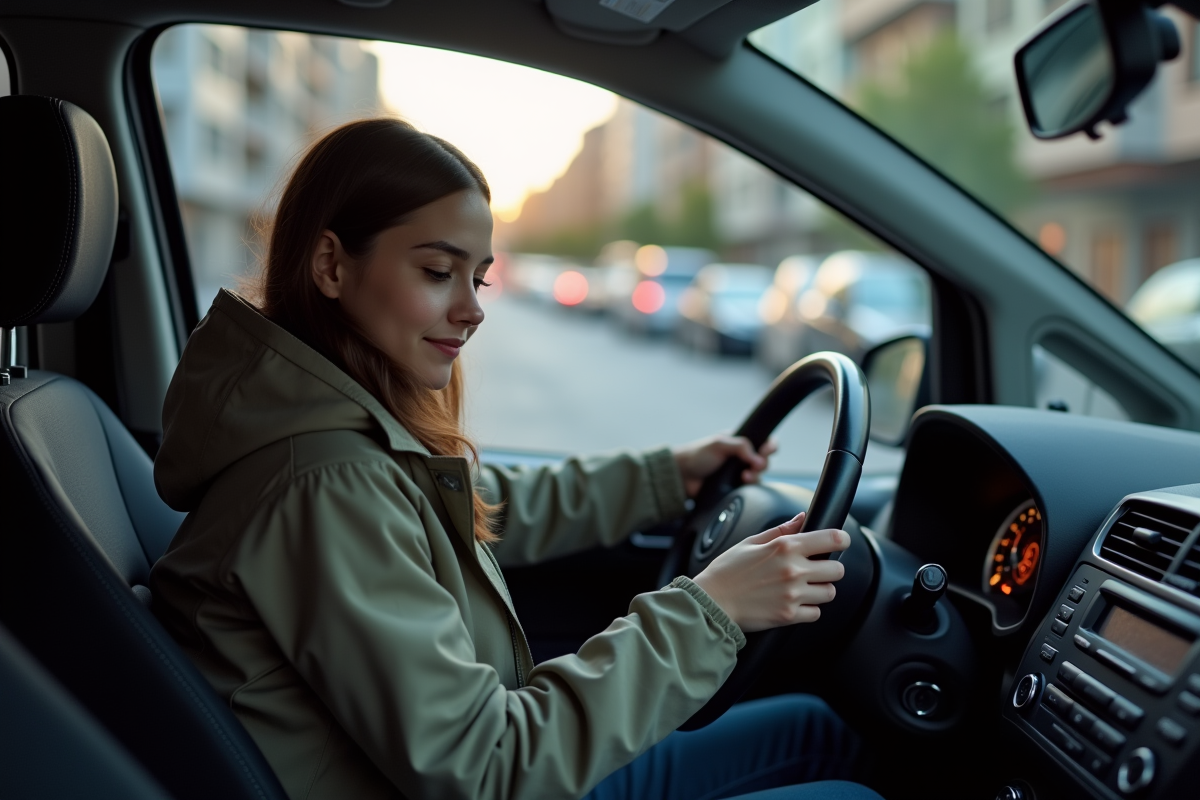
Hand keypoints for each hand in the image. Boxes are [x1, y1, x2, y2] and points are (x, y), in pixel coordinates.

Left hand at [673, 434, 777, 497]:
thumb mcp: (719, 444)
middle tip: (753, 466)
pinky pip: (750, 490)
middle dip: (762, 463)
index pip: (763, 441)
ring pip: (759, 476)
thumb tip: (758, 458)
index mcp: (739, 443)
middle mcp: (741, 458)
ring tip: (744, 477)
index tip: (767, 451)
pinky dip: (749, 488)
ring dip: (755, 476)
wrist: (682, 477)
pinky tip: (741, 485)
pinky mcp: (735, 489)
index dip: (770, 446)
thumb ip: (740, 446)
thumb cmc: (697, 455)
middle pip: (764, 461)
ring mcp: (738, 474)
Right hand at [692, 512, 849, 631]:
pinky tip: (794, 602)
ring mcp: (792, 594)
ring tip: (803, 588)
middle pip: (838, 569)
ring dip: (820, 590)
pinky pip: (816, 613)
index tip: (840, 542)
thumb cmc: (727, 571)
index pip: (832, 539)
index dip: (842, 540)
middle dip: (830, 568)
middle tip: (816, 569)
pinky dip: (809, 609)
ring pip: (830, 592)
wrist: (711, 601)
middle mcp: (793, 570)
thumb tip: (802, 518)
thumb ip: (782, 530)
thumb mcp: (751, 542)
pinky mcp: (788, 615)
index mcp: (785, 547)